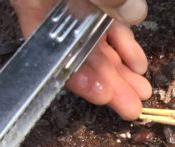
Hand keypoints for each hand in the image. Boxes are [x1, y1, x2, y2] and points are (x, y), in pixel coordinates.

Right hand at [9, 0, 150, 119]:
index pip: (48, 48)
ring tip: (141, 94)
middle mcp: (55, 8)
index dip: (75, 75)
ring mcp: (78, 6)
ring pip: (98, 44)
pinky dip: (125, 47)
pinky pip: (111, 27)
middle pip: (79, 52)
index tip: (100, 94)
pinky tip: (138, 65)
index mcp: (33, 0)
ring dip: (120, 72)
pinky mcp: (100, 3)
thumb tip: (132, 12)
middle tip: (129, 108)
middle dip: (107, 82)